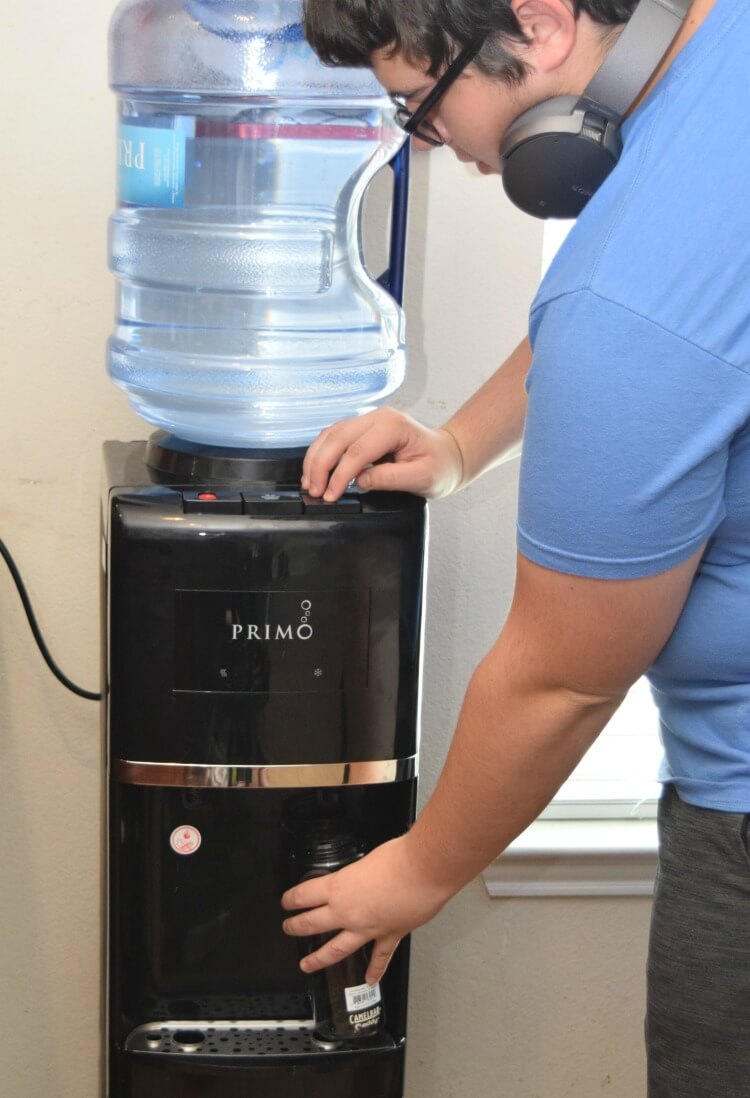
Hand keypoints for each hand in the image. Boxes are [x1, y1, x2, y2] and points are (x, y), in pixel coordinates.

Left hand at [281, 835, 450, 982]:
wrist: (424, 870)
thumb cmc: (399, 857)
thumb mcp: (367, 858)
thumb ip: (358, 872)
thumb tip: (360, 876)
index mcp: (339, 886)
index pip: (305, 895)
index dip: (291, 899)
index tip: (286, 902)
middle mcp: (348, 911)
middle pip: (313, 923)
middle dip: (296, 927)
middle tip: (288, 929)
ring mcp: (367, 928)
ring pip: (336, 949)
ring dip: (319, 958)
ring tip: (307, 964)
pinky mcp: (389, 935)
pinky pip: (379, 957)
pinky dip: (375, 970)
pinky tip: (369, 979)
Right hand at [301, 408, 463, 501]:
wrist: (448, 455)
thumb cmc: (440, 465)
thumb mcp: (422, 478)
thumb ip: (391, 478)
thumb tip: (360, 481)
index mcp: (393, 426)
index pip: (357, 451)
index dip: (339, 475)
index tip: (331, 496)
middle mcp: (378, 417)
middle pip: (337, 438)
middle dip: (320, 466)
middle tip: (314, 491)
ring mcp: (369, 420)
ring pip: (331, 434)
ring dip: (316, 458)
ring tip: (309, 484)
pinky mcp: (363, 428)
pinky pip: (335, 436)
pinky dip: (322, 453)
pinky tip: (316, 471)